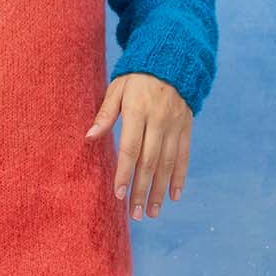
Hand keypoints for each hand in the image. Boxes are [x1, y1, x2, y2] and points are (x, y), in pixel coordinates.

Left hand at [86, 73, 191, 218]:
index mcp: (138, 111)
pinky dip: (179, 177)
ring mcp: (175, 125)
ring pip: (167, 164)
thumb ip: (104, 115)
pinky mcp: (186, 128)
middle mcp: (159, 121)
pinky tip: (173, 196)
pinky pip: (184, 156)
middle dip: (142, 190)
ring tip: (152, 213)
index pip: (131, 148)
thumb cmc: (137, 77)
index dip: (124, 173)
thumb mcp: (116, 89)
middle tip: (135, 214)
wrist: (173, 60)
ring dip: (159, 190)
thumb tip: (88, 138)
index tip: (119, 194)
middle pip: (150, 162)